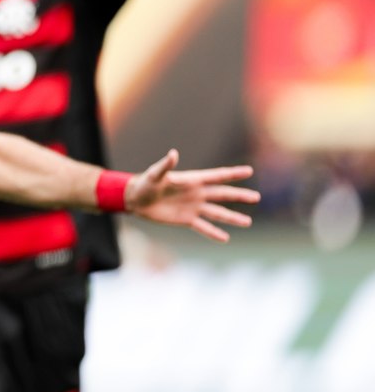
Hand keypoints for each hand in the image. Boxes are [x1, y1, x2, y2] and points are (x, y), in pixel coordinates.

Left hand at [126, 149, 257, 242]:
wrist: (136, 200)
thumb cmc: (145, 183)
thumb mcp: (154, 174)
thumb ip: (165, 166)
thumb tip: (173, 153)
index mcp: (192, 180)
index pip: (216, 176)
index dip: (232, 174)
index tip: (249, 171)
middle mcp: (196, 193)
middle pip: (222, 195)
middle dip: (239, 196)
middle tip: (256, 197)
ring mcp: (193, 207)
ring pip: (217, 213)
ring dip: (232, 217)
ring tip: (248, 222)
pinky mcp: (186, 219)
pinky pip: (203, 227)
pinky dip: (213, 232)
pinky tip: (226, 238)